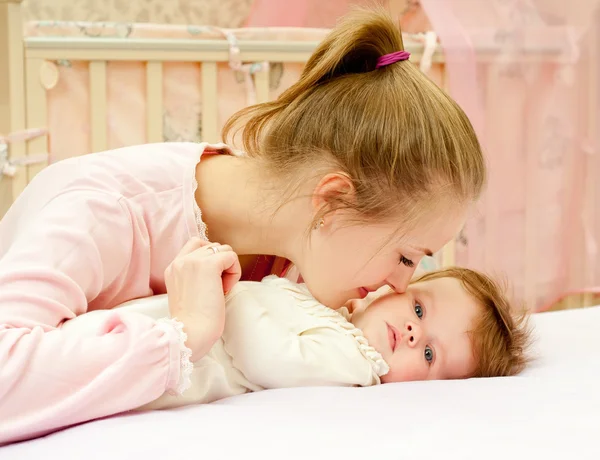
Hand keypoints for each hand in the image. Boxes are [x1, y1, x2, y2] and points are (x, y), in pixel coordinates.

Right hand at [164, 238, 240, 360]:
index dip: (210, 260)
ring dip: (228, 268)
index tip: (210, 283)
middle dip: (220, 265)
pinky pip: (231, 256)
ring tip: (221, 289)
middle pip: (212, 246)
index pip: (196, 245)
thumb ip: (195, 276)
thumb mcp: (187, 292)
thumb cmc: (192, 322)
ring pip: (223, 249)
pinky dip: (234, 272)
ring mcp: (193, 261)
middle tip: (217, 288)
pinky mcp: (208, 266)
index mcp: (173, 267)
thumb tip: (219, 266)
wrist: (190, 334)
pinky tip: (225, 290)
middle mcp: (180, 260)